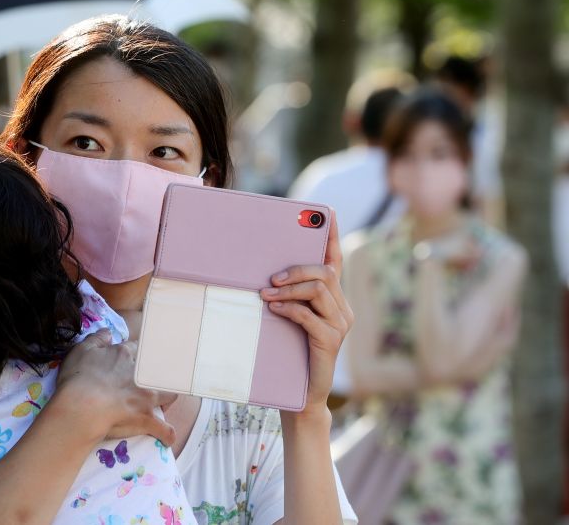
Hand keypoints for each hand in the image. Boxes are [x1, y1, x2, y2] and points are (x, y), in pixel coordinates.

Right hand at [56, 330, 176, 445]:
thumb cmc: (78, 377)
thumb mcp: (82, 350)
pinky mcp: (146, 418)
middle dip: (159, 374)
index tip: (135, 359)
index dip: (139, 354)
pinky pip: (163, 428)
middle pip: (161, 370)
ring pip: (170, 394)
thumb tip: (108, 332)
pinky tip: (168, 437)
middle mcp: (142, 373)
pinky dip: (166, 433)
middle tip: (150, 381)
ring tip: (163, 402)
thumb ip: (97, 338)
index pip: (140, 349)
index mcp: (126, 354)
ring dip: (169, 397)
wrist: (80, 406)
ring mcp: (147, 396)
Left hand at [259, 214, 353, 412]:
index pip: (335, 260)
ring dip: (289, 288)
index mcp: (334, 299)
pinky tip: (274, 309)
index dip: (331, 236)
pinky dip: (289, 308)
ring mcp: (340, 325)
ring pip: (319, 290)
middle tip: (271, 278)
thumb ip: (287, 298)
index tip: (326, 213)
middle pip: (325, 272)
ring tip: (266, 293)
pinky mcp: (330, 341)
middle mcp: (343, 309)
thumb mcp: (289, 320)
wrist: (301, 396)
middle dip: (297, 269)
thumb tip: (265, 276)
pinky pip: (309, 315)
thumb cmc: (290, 354)